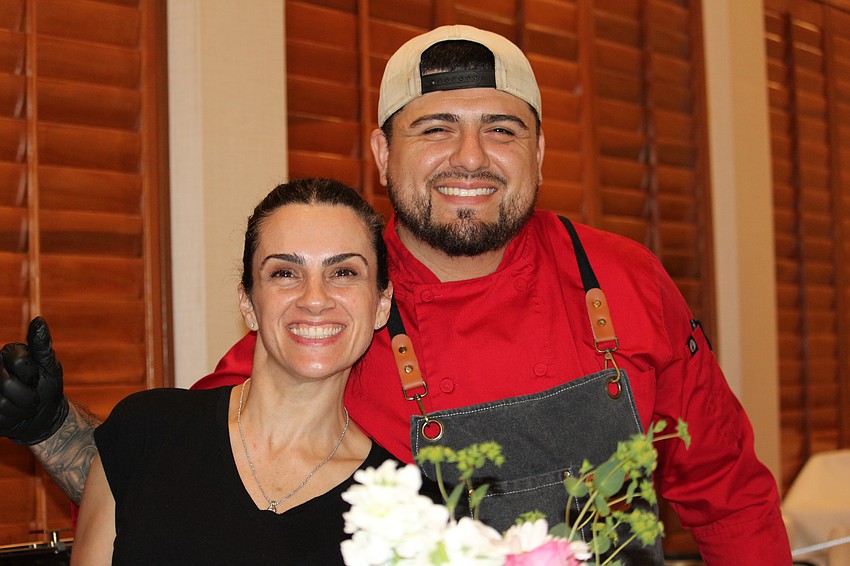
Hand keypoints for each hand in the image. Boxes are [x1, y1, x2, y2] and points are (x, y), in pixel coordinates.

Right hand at [0, 317, 68, 444]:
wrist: (43, 416)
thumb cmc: (48, 387)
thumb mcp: (50, 367)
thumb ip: (42, 345)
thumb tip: (39, 321)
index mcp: (7, 353)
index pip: (20, 363)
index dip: (32, 375)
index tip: (36, 378)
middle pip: (6, 385)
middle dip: (28, 397)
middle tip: (33, 397)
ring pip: (1, 404)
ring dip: (19, 411)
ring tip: (22, 407)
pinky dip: (9, 421)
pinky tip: (11, 416)